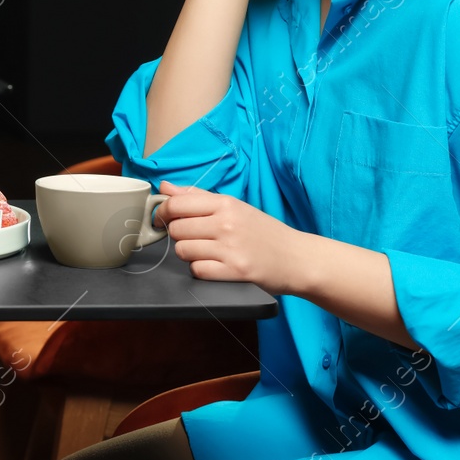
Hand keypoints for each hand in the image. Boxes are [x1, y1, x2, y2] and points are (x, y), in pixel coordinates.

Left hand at [156, 181, 313, 294]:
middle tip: (194, 238)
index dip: (163, 213)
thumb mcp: (234, 206)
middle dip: (179, 236)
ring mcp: (231, 248)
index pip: (176, 204)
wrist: (297, 258)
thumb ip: (197, 197)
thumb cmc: (263, 232)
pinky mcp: (235, 272)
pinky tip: (214, 265)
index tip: (163, 220)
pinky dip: (201, 270)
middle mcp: (227, 223)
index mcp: (225, 204)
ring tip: (206, 252)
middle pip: (176, 229)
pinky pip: (198, 270)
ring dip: (189, 254)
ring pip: (183, 251)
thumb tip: (165, 187)